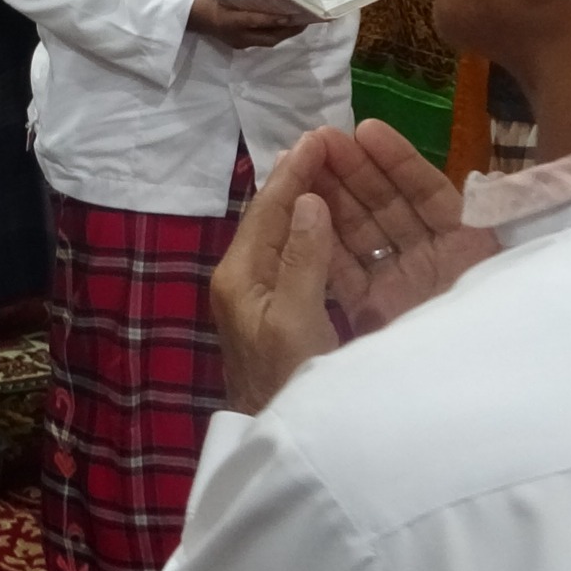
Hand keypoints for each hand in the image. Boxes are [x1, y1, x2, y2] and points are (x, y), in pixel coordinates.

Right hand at [187, 0, 308, 49]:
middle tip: (306, 19)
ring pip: (267, 40)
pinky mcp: (238, 42)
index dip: (278, 21)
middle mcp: (237, 37)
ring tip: (298, 22)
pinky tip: (281, 24)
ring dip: (284, 33)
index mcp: (232, 23)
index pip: (259, 24)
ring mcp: (238, 41)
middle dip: (289, 30)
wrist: (189, 12)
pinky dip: (274, 32)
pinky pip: (260, 39)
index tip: (294, 17)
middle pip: (270, 38)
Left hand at [210, 132, 347, 413]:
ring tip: (331, 166)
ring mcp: (256, 294)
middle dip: (298, 177)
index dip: (294, 172)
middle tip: (328, 139)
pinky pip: (293, 253)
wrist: (275, 434)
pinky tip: (330, 219)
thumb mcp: (296, 320)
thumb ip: (303, 260)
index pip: (267, 210)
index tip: (320, 136)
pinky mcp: (275, 309)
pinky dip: (312, 228)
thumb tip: (309, 201)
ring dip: (305, 199)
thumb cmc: (286, 382)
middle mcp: (242, 277)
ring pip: (281, 232)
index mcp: (239, 274)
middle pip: (270, 215)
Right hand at [309, 120, 500, 335]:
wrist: (456, 414)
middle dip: (355, 170)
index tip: (365, 130)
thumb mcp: (494, 277)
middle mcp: (434, 260)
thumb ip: (489, 228)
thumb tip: (486, 186)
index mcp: (469, 246)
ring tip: (303, 162)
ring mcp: (402, 284)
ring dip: (333, 197)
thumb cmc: (482, 340)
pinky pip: (347, 268)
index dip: (399, 161)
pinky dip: (325, 241)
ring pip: (364, 231)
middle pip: (390, 206)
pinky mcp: (375, 310)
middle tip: (319, 139)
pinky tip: (301, 214)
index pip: (430, 192)